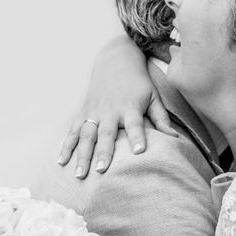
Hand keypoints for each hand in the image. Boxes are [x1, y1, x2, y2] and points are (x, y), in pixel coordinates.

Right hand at [58, 36, 176, 178]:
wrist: (116, 60)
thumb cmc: (138, 82)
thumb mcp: (153, 96)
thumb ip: (161, 118)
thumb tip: (174, 139)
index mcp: (130, 106)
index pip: (134, 123)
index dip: (137, 137)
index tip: (139, 151)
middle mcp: (110, 110)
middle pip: (106, 133)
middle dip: (103, 152)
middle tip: (101, 170)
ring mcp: (94, 111)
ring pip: (86, 135)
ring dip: (82, 155)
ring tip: (80, 175)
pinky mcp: (83, 112)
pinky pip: (72, 131)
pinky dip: (66, 146)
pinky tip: (61, 162)